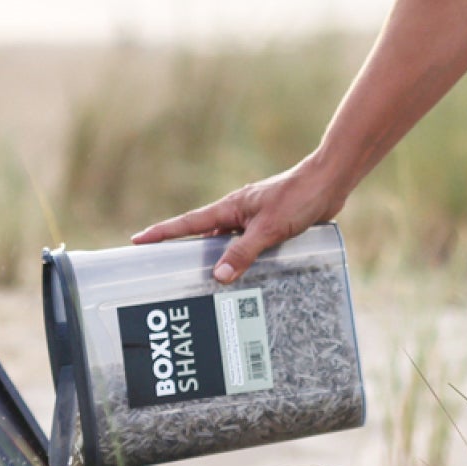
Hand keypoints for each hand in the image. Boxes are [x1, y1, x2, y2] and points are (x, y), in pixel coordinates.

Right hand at [131, 155, 345, 283]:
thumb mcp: (269, 228)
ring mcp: (253, 219)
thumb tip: (218, 276)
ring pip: (227, 243)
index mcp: (230, 208)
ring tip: (201, 283)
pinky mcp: (271, 226)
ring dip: (216, 259)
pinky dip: (241, 260)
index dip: (162, 233)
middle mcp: (237, 213)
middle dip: (184, 251)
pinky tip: (244, 276)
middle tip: (164, 271)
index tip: (137, 241)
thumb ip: (244, 252)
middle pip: (203, 235)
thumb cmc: (298, 197)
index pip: (188, 223)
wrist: (329, 182)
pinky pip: (247, 246)